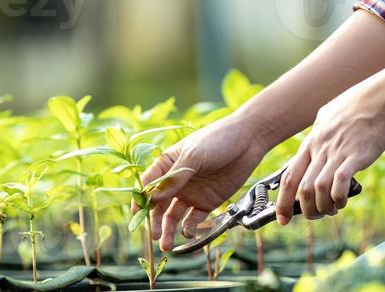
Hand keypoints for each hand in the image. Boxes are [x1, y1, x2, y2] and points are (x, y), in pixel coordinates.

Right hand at [134, 112, 267, 252]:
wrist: (248, 141)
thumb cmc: (217, 140)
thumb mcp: (193, 156)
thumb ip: (174, 178)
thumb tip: (151, 198)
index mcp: (167, 164)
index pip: (148, 184)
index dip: (140, 199)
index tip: (136, 214)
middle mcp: (176, 181)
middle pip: (158, 205)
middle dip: (154, 221)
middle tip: (154, 236)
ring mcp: (191, 193)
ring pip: (173, 216)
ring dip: (168, 230)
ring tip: (166, 245)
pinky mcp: (207, 202)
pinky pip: (194, 220)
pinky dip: (189, 229)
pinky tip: (188, 233)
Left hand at [275, 79, 384, 225]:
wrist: (384, 96)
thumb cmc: (360, 103)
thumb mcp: (331, 114)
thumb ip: (321, 130)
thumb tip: (316, 139)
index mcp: (312, 140)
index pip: (289, 176)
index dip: (283, 201)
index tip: (282, 218)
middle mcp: (320, 147)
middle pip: (301, 188)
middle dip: (306, 210)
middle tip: (316, 215)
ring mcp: (337, 151)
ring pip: (317, 189)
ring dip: (323, 207)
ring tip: (333, 209)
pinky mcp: (355, 155)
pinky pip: (339, 183)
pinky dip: (338, 198)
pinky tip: (343, 200)